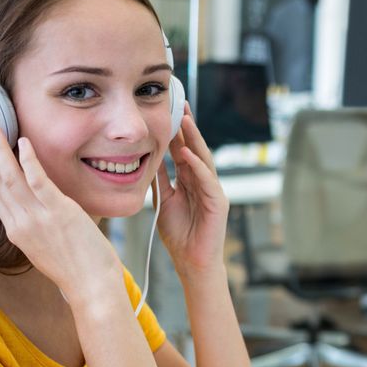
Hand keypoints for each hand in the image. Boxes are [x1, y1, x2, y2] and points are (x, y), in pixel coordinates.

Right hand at [0, 126, 121, 299]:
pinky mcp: (59, 212)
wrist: (91, 288)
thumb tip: (41, 211)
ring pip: (11, 178)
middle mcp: (21, 223)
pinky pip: (38, 181)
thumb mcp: (46, 248)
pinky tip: (22, 143)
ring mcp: (38, 217)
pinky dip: (28, 161)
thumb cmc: (76, 270)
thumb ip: (38, 228)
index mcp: (17, 232)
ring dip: (0, 151)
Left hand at [153, 103, 229, 277]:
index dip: (176, 131)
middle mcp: (203, 181)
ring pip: (204, 159)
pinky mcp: (218, 202)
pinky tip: (188, 153)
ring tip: (185, 120)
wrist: (191, 262)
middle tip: (180, 104)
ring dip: (194, 139)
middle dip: (188, 127)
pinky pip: (207, 179)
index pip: (183, 150)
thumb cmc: (179, 235)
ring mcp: (213, 191)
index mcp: (190, 180)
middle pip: (195, 148)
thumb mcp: (163, 201)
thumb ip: (160, 180)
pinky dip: (197, 165)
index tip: (168, 110)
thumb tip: (148, 158)